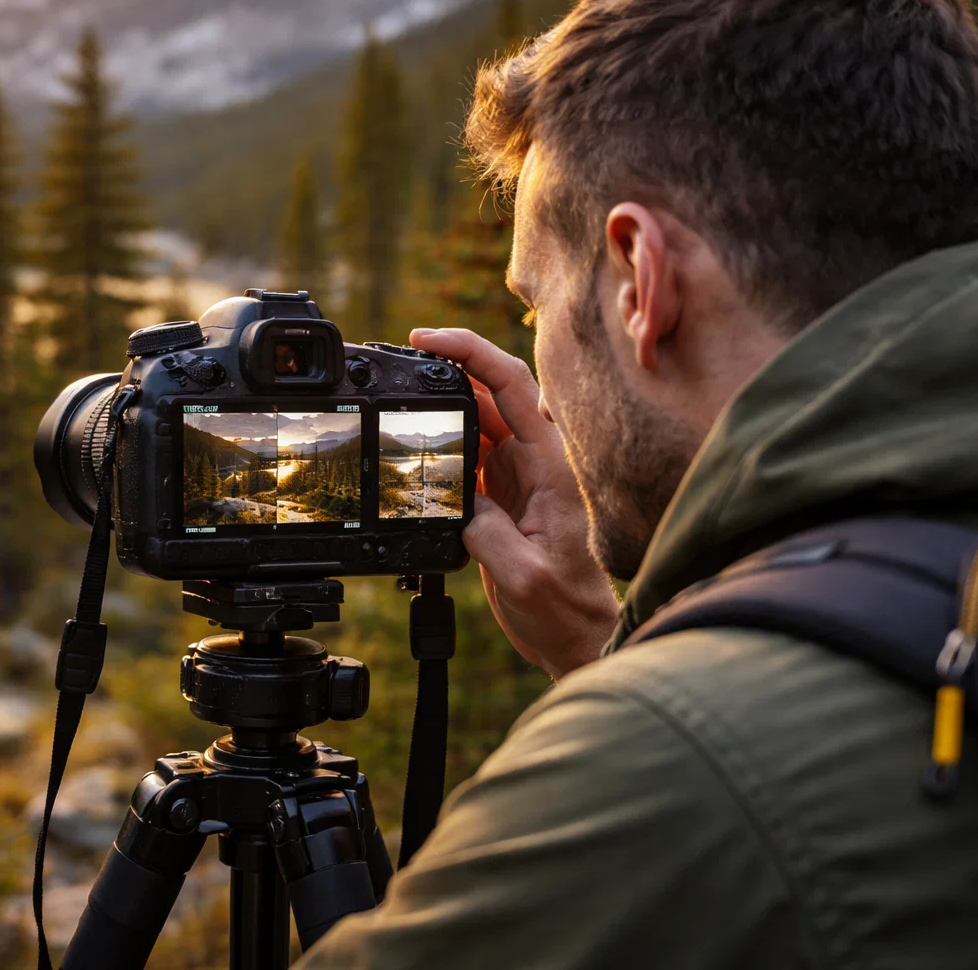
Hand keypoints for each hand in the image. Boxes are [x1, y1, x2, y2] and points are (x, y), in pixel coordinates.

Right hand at [410, 328, 618, 678]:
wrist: (576, 636)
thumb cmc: (565, 608)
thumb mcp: (525, 577)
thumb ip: (488, 534)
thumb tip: (457, 502)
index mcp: (551, 465)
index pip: (512, 385)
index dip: (470, 351)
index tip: (427, 341)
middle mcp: (538, 460)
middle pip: (490, 390)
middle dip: (446, 366)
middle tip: (401, 362)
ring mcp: (520, 473)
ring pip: (477, 416)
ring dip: (441, 403)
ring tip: (401, 401)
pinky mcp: (504, 491)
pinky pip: (469, 448)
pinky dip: (442, 438)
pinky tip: (417, 443)